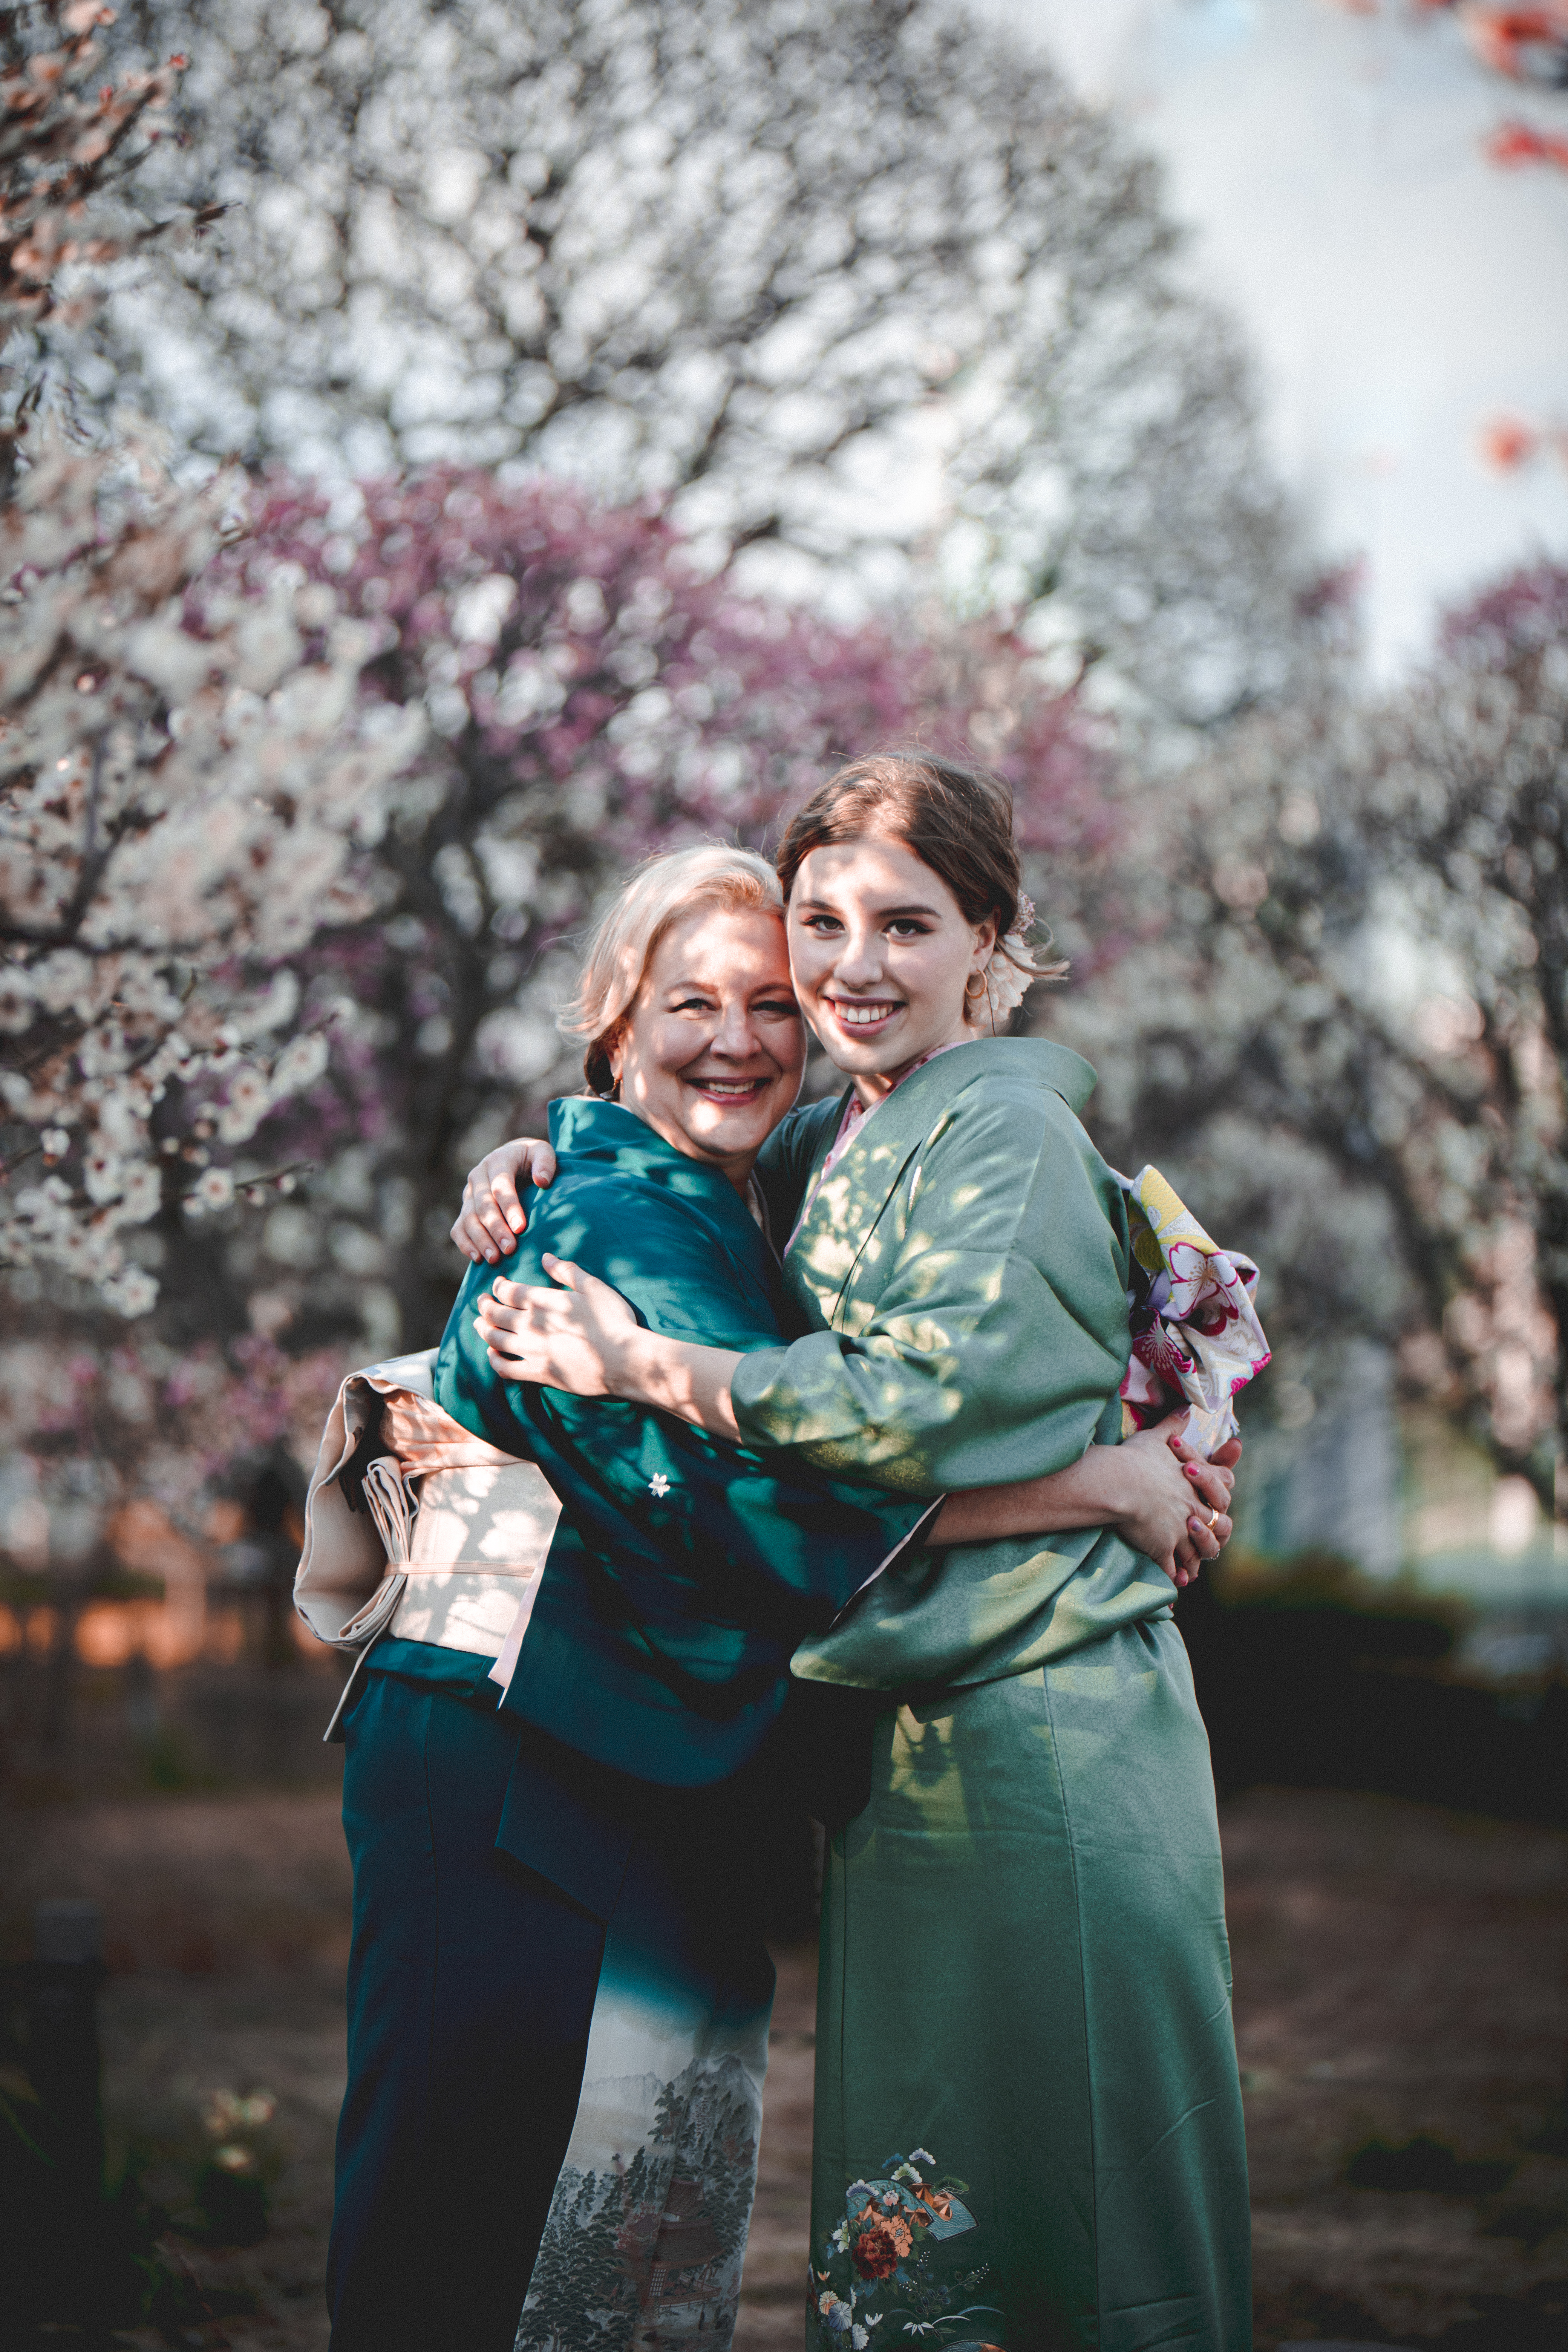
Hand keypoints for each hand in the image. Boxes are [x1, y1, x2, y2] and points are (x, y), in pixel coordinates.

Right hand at [451, 1137, 557, 1262]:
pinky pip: (459, 1228)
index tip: (521, 1228)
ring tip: (494, 1258)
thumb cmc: (531, 1158)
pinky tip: (477, 1257)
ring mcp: (469, 1194)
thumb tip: (542, 1181)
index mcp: (497, 1161)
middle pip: (483, 1205)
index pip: (500, 1185)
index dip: (510, 1207)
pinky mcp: (465, 1208)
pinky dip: (465, 1243)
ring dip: (480, 1239)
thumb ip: (545, 1163)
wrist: (513, 1157)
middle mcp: (478, 1176)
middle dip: (496, 1228)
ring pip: (468, 1218)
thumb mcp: (542, 1152)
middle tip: (509, 1249)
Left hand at [475, 1254, 637, 1397]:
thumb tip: (545, 1256)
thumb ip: (566, 1271)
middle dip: (485, 1305)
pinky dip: (494, 1360)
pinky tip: (492, 1355)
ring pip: (494, 1339)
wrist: (624, 1359)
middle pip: (495, 1314)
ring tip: (478, 1324)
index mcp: (543, 1301)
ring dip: (482, 1330)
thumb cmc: (613, 1320)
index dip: (498, 1286)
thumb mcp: (593, 1287)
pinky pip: (505, 1368)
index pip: (508, 1291)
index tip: (497, 1284)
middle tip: (482, 1302)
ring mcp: (532, 1351)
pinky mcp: (538, 1373)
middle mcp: (531, 1325)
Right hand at [1109, 1415, 1233, 1586]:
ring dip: (1195, 1560)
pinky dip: (1174, 1576)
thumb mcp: (1156, 1437)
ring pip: (1198, 1551)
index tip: (1218, 1501)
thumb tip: (1185, 1406)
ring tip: (1190, 1570)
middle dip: (1212, 1534)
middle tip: (1206, 1541)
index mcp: (1195, 1483)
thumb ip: (1173, 1423)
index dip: (1220, 1493)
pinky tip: (1173, 1583)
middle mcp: (1193, 1508)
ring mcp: (1180, 1531)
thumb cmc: (1134, 1459)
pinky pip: (1172, 1568)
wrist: (1117, 1483)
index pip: (1223, 1488)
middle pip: (1217, 1525)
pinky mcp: (1162, 1548)